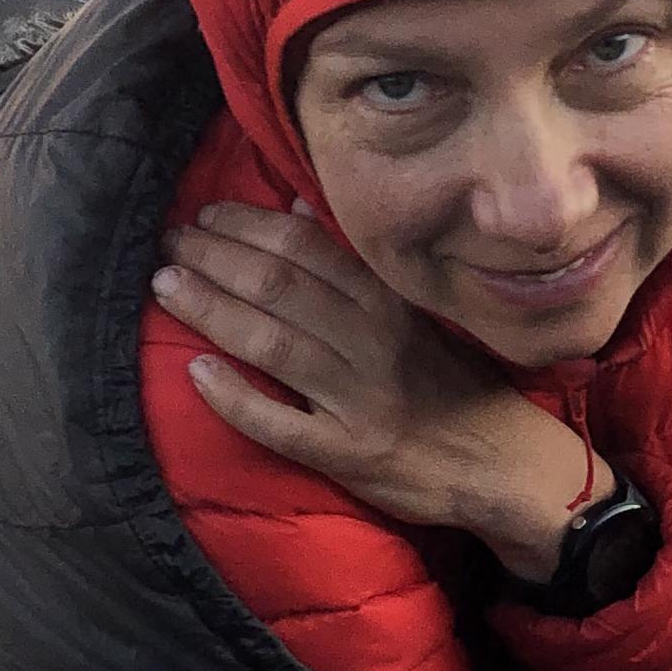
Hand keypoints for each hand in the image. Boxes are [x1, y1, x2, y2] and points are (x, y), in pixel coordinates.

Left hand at [151, 200, 607, 581]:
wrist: (504, 465)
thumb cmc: (454, 385)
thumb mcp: (417, 313)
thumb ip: (355, 266)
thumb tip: (297, 205)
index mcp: (389, 304)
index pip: (308, 249)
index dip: (249, 226)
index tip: (208, 214)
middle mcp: (372, 344)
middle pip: (280, 288)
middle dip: (216, 259)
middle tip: (171, 241)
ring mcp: (357, 401)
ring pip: (272, 344)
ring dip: (211, 310)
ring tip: (167, 286)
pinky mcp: (347, 454)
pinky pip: (279, 424)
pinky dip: (234, 397)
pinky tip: (195, 373)